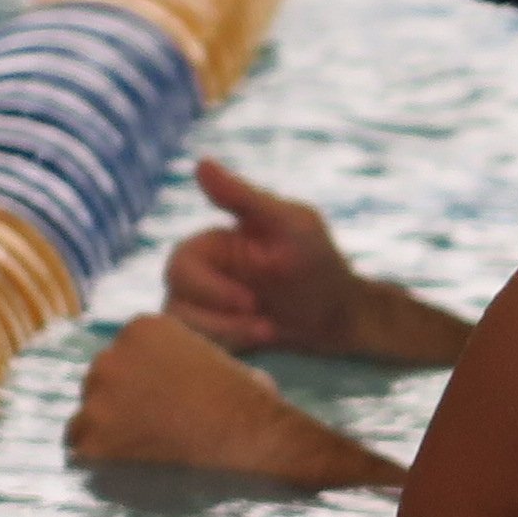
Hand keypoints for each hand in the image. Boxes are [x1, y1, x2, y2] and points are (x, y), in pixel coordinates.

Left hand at [64, 314, 403, 488]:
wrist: (255, 444)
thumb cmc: (249, 406)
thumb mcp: (220, 362)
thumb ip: (186, 362)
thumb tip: (179, 381)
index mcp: (144, 329)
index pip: (124, 356)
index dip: (142, 383)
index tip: (163, 404)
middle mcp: (111, 356)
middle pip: (99, 383)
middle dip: (119, 406)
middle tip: (152, 433)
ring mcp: (97, 400)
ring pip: (86, 419)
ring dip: (108, 436)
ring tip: (146, 457)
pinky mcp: (91, 442)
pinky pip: (84, 454)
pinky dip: (104, 465)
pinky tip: (135, 473)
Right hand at [166, 158, 366, 353]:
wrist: (342, 316)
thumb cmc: (319, 262)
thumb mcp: (291, 225)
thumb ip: (245, 197)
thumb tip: (201, 163)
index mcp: (209, 248)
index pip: (179, 265)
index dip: (208, 288)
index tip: (251, 300)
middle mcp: (200, 279)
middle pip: (175, 302)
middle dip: (218, 319)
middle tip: (265, 324)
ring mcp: (205, 312)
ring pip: (184, 332)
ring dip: (227, 338)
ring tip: (270, 333)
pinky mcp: (216, 340)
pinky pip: (200, 353)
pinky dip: (229, 352)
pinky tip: (264, 343)